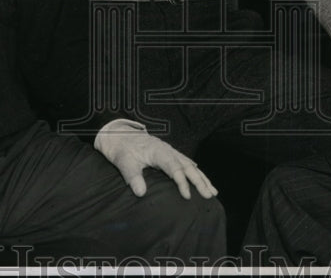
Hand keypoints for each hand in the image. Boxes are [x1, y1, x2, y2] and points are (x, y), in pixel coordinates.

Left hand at [95, 122, 217, 199]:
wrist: (117, 134)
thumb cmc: (121, 148)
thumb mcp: (123, 161)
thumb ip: (132, 176)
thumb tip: (141, 192)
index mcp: (159, 151)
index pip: (174, 168)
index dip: (182, 182)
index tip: (187, 196)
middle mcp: (168, 150)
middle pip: (188, 166)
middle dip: (200, 181)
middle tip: (209, 195)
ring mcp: (169, 151)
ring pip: (190, 165)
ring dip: (202, 178)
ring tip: (213, 190)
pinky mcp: (168, 154)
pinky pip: (186, 163)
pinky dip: (196, 172)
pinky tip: (202, 177)